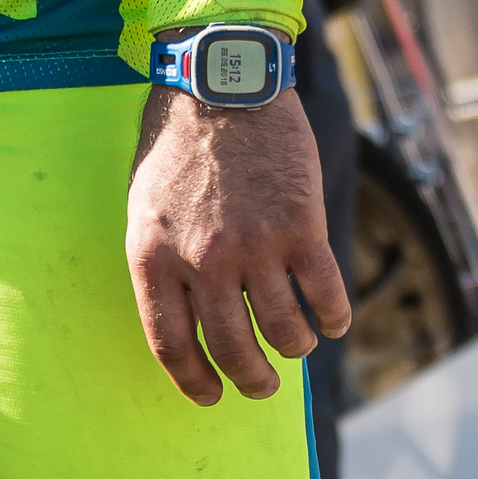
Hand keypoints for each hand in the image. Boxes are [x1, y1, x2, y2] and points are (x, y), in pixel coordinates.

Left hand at [127, 87, 350, 407]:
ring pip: (284, 329)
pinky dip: (333, 316)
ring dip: (294, 348)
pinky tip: (333, 319)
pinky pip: (324, 293)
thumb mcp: (144, 205)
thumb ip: (162, 260)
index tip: (209, 395)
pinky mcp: (301, 227)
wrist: (222, 83)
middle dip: (251, 379)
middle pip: (232, 348)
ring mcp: (255, 247)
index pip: (171, 343)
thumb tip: (186, 313)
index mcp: (153, 257)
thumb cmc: (178, 143)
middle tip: (262, 386)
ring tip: (297, 345)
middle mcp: (203, 261)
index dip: (193, 380)